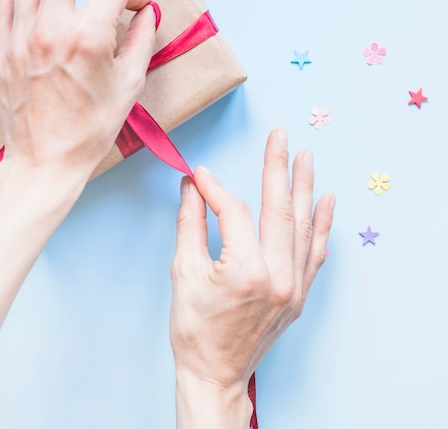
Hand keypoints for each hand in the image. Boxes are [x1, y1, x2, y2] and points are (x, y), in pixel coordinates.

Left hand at [0, 0, 155, 176]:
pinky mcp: (2, 51)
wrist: (44, 164)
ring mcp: (21, 38)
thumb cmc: (89, 132)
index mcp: (87, 39)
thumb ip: (139, 43)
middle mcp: (51, 29)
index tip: (140, 10)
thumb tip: (144, 15)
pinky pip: (1, 2)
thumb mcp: (128, 88)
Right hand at [170, 128, 333, 424]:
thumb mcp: (183, 271)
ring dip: (303, 188)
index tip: (197, 175)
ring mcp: (293, 287)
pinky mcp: (299, 295)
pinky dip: (320, 226)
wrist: (214, 372)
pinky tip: (325, 201)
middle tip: (280, 137)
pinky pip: (314, 253)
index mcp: (246, 270)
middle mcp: (278, 276)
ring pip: (301, 226)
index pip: (235, 212)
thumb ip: (190, 223)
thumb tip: (192, 187)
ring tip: (305, 157)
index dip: (214, 189)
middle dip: (278, 168)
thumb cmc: (194, 327)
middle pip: (279, 209)